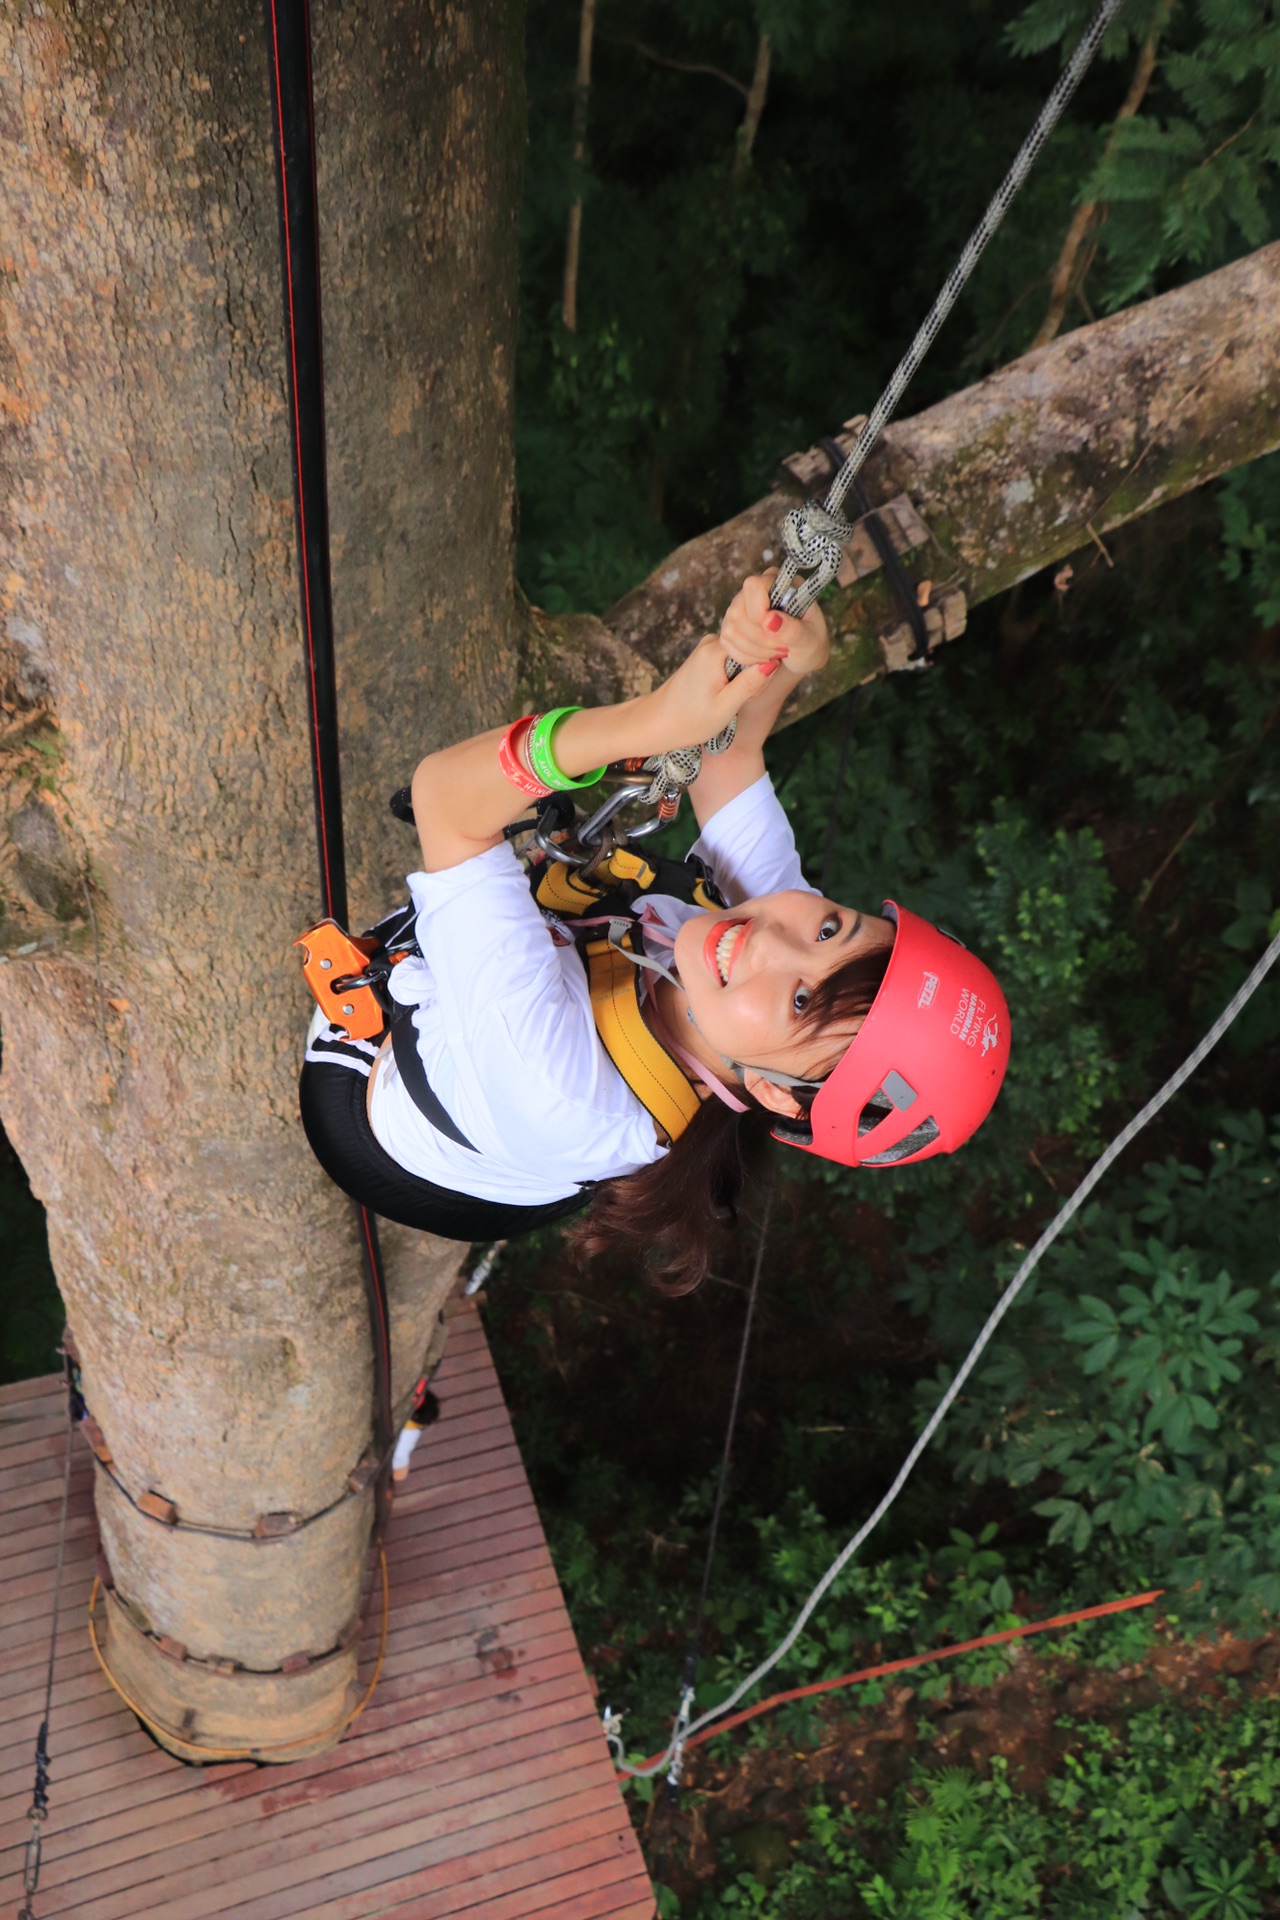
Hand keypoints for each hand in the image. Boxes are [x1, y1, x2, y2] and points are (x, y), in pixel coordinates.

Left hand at [647, 632, 783, 750]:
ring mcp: (708, 646)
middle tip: (741, 699)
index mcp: (716, 650)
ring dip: (746, 678)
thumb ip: (751, 682)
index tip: (753, 690)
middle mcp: (712, 641)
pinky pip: (734, 660)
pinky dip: (735, 678)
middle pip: (753, 649)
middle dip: (755, 674)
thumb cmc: (689, 720)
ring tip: (731, 699)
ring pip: (745, 656)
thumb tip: (774, 661)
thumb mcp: (725, 707)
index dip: (764, 668)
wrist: (657, 722)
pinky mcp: (707, 655)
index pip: (759, 645)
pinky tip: (724, 694)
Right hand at [719, 569, 829, 679]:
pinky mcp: (730, 626)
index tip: (777, 632)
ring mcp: (739, 608)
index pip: (754, 586)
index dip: (760, 612)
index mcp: (779, 583)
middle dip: (760, 639)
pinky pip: (726, 643)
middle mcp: (754, 591)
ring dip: (754, 650)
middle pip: (737, 612)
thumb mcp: (810, 640)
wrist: (801, 659)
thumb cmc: (810, 644)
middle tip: (783, 649)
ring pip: (730, 629)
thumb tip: (769, 620)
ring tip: (776, 654)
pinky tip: (763, 658)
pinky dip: (746, 657)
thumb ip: (793, 630)